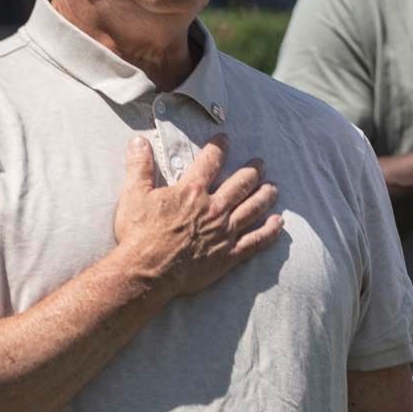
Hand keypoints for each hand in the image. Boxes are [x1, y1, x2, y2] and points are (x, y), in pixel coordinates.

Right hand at [112, 135, 281, 298]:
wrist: (146, 271)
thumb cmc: (138, 234)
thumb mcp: (134, 195)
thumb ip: (139, 167)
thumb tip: (138, 141)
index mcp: (192, 191)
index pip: (210, 162)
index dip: (219, 148)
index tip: (225, 140)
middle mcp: (214, 209)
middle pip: (241, 184)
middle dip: (253, 171)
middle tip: (260, 164)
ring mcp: (225, 232)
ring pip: (253, 208)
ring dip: (265, 196)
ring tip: (274, 188)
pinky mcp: (229, 255)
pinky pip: (256, 241)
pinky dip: (270, 231)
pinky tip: (279, 223)